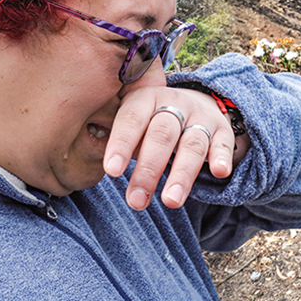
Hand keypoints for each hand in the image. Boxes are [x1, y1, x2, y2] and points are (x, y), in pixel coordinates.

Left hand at [103, 86, 236, 210]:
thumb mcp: (132, 120)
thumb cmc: (150, 122)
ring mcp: (200, 116)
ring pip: (192, 143)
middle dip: (149, 170)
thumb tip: (77, 162)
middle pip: (162, 135)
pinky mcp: (222, 130)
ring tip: (170, 202)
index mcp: (145, 99)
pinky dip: (222, 157)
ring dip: (181, 174)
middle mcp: (174, 104)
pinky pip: (223, 143)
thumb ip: (113, 135)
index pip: (131, 119)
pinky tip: (220, 172)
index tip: (111, 171)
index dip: (122, 144)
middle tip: (136, 201)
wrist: (194, 103)